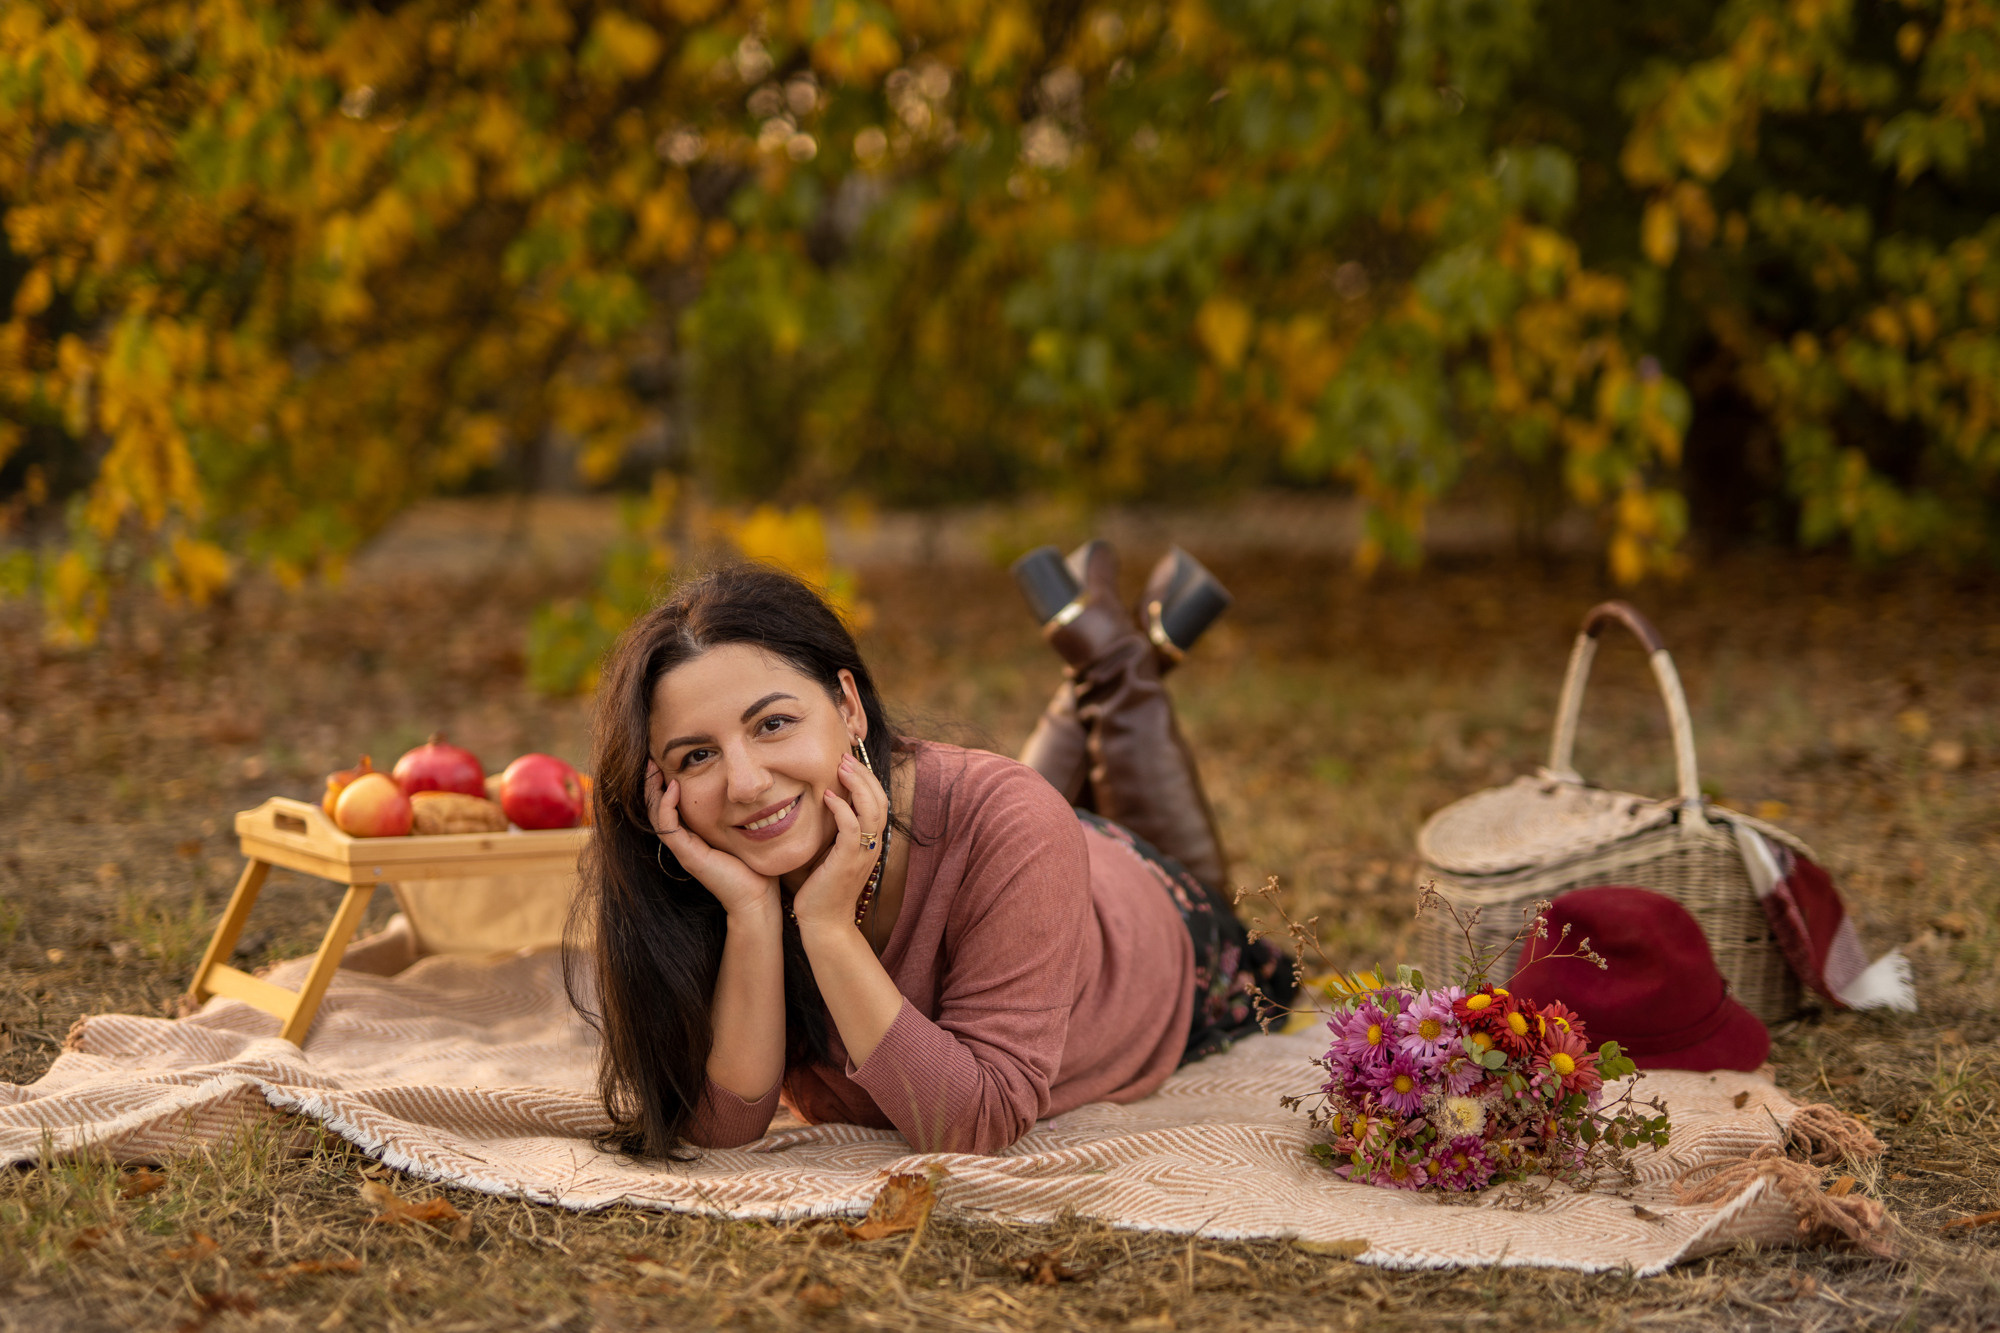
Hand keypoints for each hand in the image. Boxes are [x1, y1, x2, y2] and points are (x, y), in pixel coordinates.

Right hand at [647, 761, 776, 918]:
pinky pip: (668, 826)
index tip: (667, 761)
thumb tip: (754, 787)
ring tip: (653, 767)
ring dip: (653, 790)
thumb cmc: (757, 866)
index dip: (665, 783)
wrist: (757, 897)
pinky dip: (667, 805)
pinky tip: (673, 787)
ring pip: (656, 815)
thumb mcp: (746, 830)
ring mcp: (683, 849)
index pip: (670, 805)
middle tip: (651, 759)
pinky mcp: (687, 855)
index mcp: (695, 836)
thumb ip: (742, 812)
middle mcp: (685, 842)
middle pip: (657, 807)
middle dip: (652, 783)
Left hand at [789, 752, 890, 933]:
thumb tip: (819, 804)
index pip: (878, 801)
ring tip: (840, 767)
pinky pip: (853, 828)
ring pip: (872, 809)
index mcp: (870, 841)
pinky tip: (829, 796)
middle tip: (844, 757)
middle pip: (880, 799)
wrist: (824, 922)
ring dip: (857, 784)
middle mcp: (872, 844)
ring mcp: (863, 852)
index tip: (847, 762)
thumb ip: (832, 830)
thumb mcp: (829, 852)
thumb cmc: (822, 889)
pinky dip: (843, 808)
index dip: (867, 778)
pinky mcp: (848, 860)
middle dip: (863, 774)